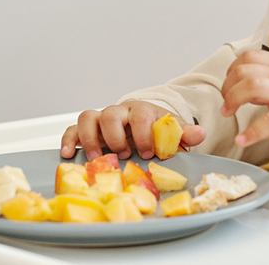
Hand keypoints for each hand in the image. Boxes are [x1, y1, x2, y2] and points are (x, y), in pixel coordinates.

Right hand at [60, 100, 205, 160]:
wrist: (143, 126)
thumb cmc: (156, 130)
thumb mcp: (172, 131)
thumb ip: (183, 133)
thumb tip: (200, 133)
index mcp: (142, 110)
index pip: (140, 115)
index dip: (143, 133)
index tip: (148, 152)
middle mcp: (119, 112)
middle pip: (111, 114)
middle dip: (116, 136)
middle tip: (124, 155)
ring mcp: (101, 120)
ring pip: (88, 117)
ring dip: (91, 139)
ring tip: (97, 159)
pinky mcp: (87, 130)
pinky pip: (72, 128)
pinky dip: (69, 139)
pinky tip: (69, 154)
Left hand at [220, 50, 268, 147]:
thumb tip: (250, 83)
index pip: (249, 57)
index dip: (232, 70)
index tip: (229, 85)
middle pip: (244, 71)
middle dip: (227, 87)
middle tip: (226, 103)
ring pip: (252, 87)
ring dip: (232, 100)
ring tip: (228, 114)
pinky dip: (251, 132)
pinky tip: (242, 140)